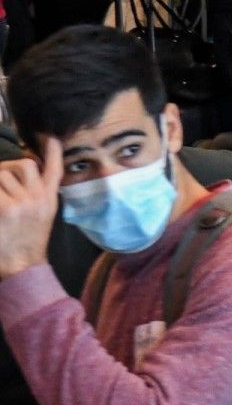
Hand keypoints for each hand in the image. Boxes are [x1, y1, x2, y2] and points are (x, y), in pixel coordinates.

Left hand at [0, 144, 59, 278]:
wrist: (21, 267)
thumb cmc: (29, 242)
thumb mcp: (44, 216)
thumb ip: (37, 195)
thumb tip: (20, 176)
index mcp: (49, 199)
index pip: (53, 169)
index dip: (52, 151)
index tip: (51, 137)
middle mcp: (37, 198)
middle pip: (23, 165)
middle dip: (8, 168)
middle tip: (2, 180)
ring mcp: (19, 203)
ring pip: (3, 175)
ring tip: (1, 199)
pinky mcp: (3, 209)